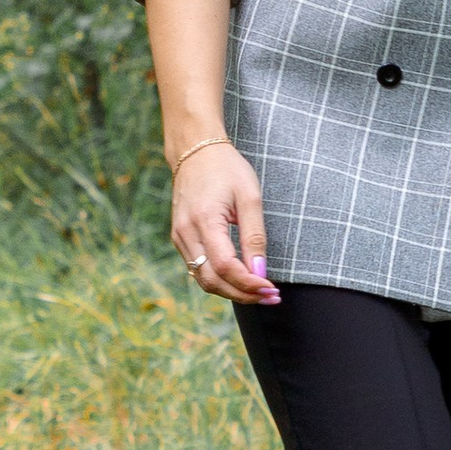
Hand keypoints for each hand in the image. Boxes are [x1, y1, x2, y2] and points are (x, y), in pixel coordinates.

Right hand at [171, 144, 279, 306]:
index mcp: (203, 220)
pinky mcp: (180, 238)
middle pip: (211, 280)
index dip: (248, 283)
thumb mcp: (249, 197)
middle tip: (271, 298)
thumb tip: (260, 272)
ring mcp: (179, 237)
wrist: (195, 151)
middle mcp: (185, 233)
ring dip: (231, 291)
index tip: (272, 289)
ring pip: (203, 279)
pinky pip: (198, 268)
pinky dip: (220, 280)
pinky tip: (242, 280)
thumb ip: (254, 236)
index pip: (225, 266)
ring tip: (260, 293)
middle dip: (242, 294)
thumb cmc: (227, 169)